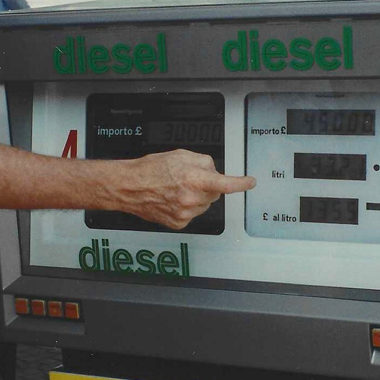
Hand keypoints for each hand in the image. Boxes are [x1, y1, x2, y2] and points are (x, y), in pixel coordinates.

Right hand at [124, 150, 255, 229]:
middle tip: (189, 179)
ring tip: (177, 189)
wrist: (129, 187)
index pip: (225, 184)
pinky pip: (193, 214)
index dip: (241, 183)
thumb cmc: (150, 170)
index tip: (250, 182)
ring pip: (204, 205)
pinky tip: (173, 200)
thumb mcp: (180, 155)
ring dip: (197, 197)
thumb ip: (203, 162)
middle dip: (208, 186)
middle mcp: (191, 199)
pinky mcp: (179, 223)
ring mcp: (185, 213)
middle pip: (215, 193)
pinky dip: (187, 207)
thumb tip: (213, 171)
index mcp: (193, 179)